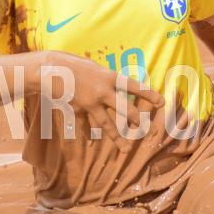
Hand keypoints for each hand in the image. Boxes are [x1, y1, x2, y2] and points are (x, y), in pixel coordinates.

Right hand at [44, 52, 163, 149]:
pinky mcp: (78, 110)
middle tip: (147, 129)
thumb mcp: (95, 68)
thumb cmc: (74, 64)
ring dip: (117, 138)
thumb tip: (118, 89)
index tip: (162, 103)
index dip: (149, 95)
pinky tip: (92, 141)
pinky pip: (85, 125)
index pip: (134, 87)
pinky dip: (88, 133)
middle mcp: (103, 92)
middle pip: (124, 109)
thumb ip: (107, 80)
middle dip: (136, 120)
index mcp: (109, 77)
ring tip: (126, 149)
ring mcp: (90, 103)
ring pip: (106, 124)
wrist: (50, 69)